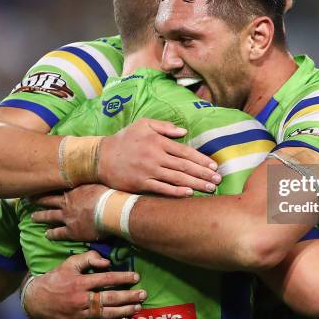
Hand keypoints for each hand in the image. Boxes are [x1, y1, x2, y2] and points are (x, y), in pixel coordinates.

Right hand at [23, 251, 145, 318]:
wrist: (35, 302)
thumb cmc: (55, 280)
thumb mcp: (68, 264)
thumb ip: (88, 258)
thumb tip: (107, 262)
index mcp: (79, 283)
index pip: (105, 279)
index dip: (122, 278)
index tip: (136, 277)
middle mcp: (81, 300)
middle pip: (109, 298)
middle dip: (129, 297)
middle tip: (143, 294)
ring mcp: (81, 315)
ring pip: (106, 314)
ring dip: (124, 312)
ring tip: (138, 308)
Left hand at [32, 185, 105, 240]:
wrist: (111, 210)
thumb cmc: (109, 194)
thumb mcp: (100, 181)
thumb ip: (93, 179)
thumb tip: (93, 171)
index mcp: (74, 190)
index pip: (57, 186)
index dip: (48, 185)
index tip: (40, 182)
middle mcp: (67, 202)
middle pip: (49, 200)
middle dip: (38, 199)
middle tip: (28, 199)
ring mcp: (67, 217)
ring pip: (49, 216)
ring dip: (40, 217)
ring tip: (32, 217)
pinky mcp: (71, 231)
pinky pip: (58, 233)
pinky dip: (51, 234)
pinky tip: (46, 235)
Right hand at [98, 119, 220, 195]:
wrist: (100, 157)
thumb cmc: (124, 139)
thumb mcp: (143, 125)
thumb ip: (164, 127)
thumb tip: (184, 131)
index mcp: (158, 142)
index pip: (185, 151)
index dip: (201, 159)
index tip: (214, 165)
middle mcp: (155, 156)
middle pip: (185, 166)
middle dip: (203, 173)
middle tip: (218, 179)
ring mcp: (148, 171)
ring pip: (177, 178)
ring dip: (195, 183)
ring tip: (209, 188)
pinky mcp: (141, 183)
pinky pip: (162, 189)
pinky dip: (176, 191)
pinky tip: (189, 194)